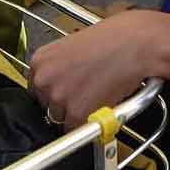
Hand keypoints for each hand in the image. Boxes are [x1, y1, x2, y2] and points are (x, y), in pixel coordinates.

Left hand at [29, 10, 169, 127]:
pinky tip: (102, 102)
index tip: (66, 94)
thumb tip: (57, 87)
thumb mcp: (71, 47)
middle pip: (47, 107)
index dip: (54, 94)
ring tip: (97, 95)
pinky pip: (77, 129)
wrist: (133, 44)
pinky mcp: (76, 113)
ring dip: (78, 114)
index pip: (37, 90)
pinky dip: (90, 122)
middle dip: (65, 105)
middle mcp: (44, 79)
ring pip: (62, 119)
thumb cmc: (110, 40)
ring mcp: (58, 97)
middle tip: (86, 93)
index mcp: (39, 61)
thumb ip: (58, 68)